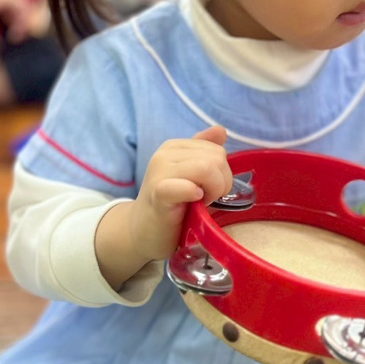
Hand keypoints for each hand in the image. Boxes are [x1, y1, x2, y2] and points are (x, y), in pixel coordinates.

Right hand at [126, 126, 231, 263]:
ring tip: (199, 203)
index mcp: (175, 147)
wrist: (142, 233)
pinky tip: (192, 202)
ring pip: (207, 168)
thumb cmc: (172, 206)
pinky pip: (186, 186)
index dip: (222, 174)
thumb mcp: (191, 175)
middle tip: (205, 199)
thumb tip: (220, 129)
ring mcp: (159, 172)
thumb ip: (205, 152)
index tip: (208, 191)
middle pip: (217, 158)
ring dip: (213, 191)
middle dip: (221, 183)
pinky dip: (194, 194)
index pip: (217, 150)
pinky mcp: (158, 193)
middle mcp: (165, 154)